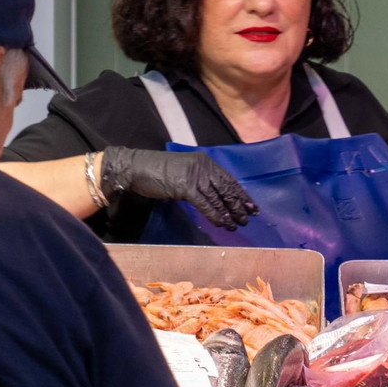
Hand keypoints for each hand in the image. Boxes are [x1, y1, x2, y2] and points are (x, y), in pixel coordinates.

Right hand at [100, 147, 257, 230]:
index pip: (227, 179)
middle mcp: (203, 166)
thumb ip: (198, 180)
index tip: (251, 205)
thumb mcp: (183, 172)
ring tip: (238, 224)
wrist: (136, 168)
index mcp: (204, 161)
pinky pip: (205, 204)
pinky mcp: (185, 187)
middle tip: (249, 217)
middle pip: (226, 188)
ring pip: (218, 197)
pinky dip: (215, 215)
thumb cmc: (156, 171)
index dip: (240, 193)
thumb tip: (214, 196)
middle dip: (239, 204)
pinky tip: (223, 223)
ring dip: (229, 213)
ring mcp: (195, 176)